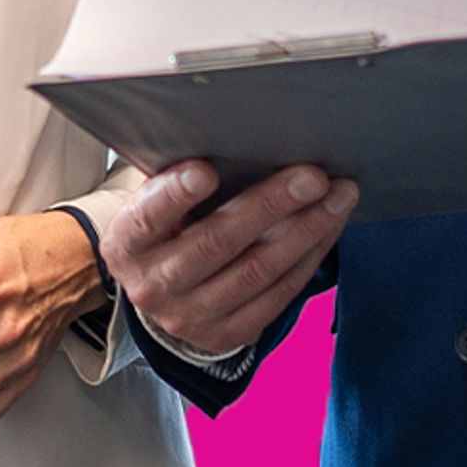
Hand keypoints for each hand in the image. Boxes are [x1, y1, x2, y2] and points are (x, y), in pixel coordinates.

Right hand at [99, 160, 356, 360]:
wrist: (164, 292)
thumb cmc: (169, 225)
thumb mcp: (157, 202)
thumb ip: (181, 176)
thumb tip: (235, 132)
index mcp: (127, 244)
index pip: (147, 218)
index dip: (175, 195)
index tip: (205, 170)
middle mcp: (153, 285)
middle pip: (216, 243)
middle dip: (270, 205)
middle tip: (313, 176)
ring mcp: (189, 317)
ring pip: (256, 272)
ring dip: (306, 231)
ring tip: (339, 196)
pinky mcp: (226, 335)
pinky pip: (277, 296)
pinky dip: (309, 258)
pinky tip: (330, 228)